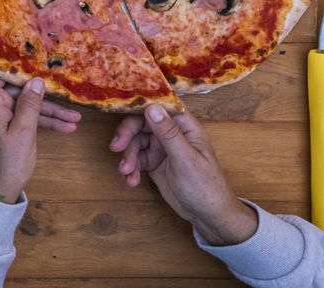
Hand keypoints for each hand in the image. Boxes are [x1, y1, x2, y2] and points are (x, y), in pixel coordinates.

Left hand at [0, 75, 81, 203]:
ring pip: (28, 107)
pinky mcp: (9, 128)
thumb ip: (30, 105)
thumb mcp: (24, 132)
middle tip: (67, 93)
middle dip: (44, 95)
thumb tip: (36, 80)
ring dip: (51, 112)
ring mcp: (1, 117)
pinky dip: (45, 122)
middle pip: (19, 91)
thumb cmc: (8, 162)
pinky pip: (28, 119)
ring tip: (76, 117)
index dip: (12, 63)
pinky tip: (67, 126)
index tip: (32, 56)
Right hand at [109, 104, 256, 245]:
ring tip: (126, 172)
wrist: (207, 215)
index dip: (140, 107)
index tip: (121, 113)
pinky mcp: (154, 162)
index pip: (159, 108)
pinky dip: (131, 169)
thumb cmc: (205, 186)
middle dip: (127, 136)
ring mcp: (162, 148)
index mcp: (184, 127)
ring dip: (128, 156)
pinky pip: (137, 159)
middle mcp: (172, 133)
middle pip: (142, 124)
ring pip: (136, 142)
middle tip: (116, 148)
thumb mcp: (185, 159)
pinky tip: (132, 181)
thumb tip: (150, 107)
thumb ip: (167, 133)